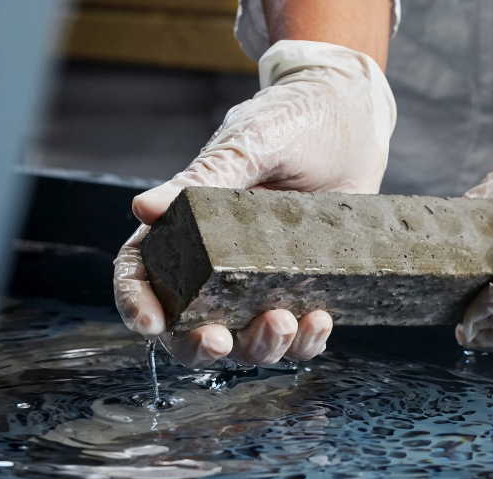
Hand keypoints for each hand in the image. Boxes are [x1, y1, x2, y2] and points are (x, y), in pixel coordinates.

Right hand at [114, 40, 394, 367]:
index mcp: (186, 225)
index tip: (151, 325)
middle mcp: (218, 262)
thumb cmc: (292, 119)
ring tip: (285, 321)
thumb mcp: (248, 143)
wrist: (355, 117)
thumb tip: (144, 208)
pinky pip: (299, 334)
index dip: (137, 304)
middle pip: (190, 325)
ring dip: (260, 346)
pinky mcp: (306, 286)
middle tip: (221, 340)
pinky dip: (306, 341)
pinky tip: (320, 319)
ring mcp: (262, 279)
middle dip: (200, 346)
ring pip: (246, 340)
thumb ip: (200, 181)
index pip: (142, 273)